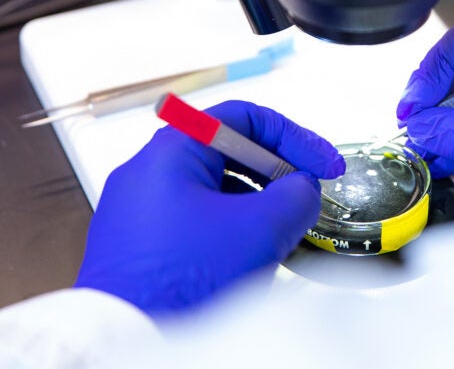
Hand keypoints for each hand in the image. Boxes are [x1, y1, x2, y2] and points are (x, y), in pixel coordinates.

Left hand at [75, 100, 343, 314]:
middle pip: (228, 152)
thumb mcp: (261, 228)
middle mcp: (146, 173)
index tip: (322, 164)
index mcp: (171, 151)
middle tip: (305, 195)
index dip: (295, 138)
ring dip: (254, 205)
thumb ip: (297, 196)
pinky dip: (228, 230)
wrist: (131, 337)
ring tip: (280, 233)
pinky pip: (193, 222)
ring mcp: (137, 210)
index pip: (244, 117)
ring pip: (212, 190)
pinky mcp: (137, 245)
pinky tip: (247, 257)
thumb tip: (304, 191)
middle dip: (276, 174)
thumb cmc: (178, 280)